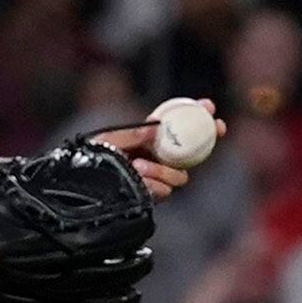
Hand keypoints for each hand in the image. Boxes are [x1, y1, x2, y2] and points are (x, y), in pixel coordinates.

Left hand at [89, 121, 214, 199]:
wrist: (85, 185)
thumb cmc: (95, 156)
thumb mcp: (111, 138)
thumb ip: (134, 133)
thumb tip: (157, 129)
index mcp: (152, 139)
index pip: (181, 125)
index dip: (199, 114)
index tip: (208, 106)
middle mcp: (161, 158)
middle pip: (197, 149)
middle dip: (210, 135)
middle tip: (216, 127)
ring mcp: (160, 178)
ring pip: (181, 175)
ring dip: (164, 169)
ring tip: (139, 165)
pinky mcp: (155, 196)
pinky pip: (165, 190)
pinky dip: (154, 184)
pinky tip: (138, 180)